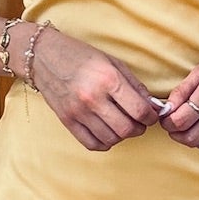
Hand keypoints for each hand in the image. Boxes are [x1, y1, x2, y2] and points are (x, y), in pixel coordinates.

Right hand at [28, 24, 161, 151]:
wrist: (44, 56)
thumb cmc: (81, 56)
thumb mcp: (113, 63)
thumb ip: (135, 86)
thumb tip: (154, 107)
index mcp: (108, 79)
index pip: (139, 110)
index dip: (151, 117)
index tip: (151, 115)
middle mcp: (93, 98)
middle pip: (127, 129)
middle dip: (139, 128)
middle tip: (139, 122)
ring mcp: (78, 111)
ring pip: (111, 139)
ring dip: (122, 135)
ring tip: (122, 124)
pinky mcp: (67, 121)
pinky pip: (92, 144)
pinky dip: (105, 142)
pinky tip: (107, 131)